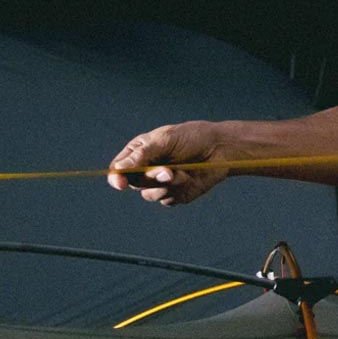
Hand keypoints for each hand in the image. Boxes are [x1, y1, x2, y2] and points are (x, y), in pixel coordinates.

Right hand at [107, 121, 233, 205]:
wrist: (220, 149)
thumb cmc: (192, 138)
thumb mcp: (165, 140)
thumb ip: (142, 155)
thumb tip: (118, 169)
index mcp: (139, 153)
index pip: (119, 169)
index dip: (117, 177)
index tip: (120, 182)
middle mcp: (147, 169)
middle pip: (133, 183)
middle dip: (150, 177)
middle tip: (167, 171)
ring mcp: (160, 184)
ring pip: (149, 194)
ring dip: (165, 185)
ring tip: (181, 174)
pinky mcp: (175, 195)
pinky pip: (166, 200)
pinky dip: (177, 190)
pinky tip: (189, 178)